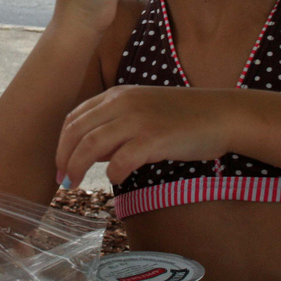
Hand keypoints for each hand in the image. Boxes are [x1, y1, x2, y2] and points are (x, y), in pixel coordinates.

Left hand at [55, 86, 231, 187]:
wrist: (221, 114)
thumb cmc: (183, 118)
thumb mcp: (142, 112)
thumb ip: (115, 128)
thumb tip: (91, 154)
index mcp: (117, 95)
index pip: (74, 118)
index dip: (61, 144)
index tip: (60, 166)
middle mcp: (123, 103)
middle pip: (76, 132)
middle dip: (63, 159)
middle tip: (62, 181)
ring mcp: (138, 120)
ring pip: (90, 146)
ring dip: (78, 168)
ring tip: (75, 185)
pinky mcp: (154, 139)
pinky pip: (120, 161)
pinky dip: (112, 174)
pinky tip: (116, 181)